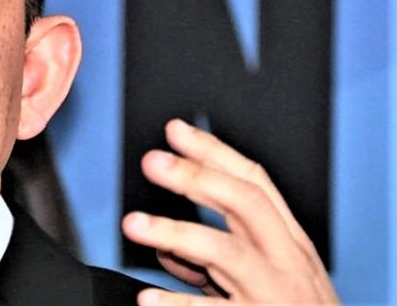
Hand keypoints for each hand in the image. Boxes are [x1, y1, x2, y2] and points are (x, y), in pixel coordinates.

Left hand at [121, 119, 338, 304]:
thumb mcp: (267, 273)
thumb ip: (221, 250)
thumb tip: (164, 242)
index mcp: (286, 242)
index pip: (253, 183)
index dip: (214, 152)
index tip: (175, 129)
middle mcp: (283, 263)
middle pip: (245, 205)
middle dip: (198, 177)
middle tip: (152, 161)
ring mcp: (273, 297)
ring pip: (228, 254)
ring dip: (178, 233)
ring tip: (133, 224)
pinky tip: (148, 299)